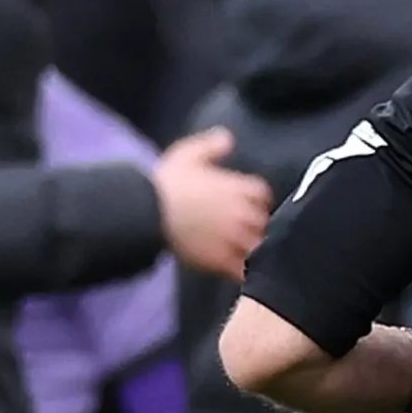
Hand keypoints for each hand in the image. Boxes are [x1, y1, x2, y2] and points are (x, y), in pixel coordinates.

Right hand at [151, 127, 272, 278]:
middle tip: (249, 231)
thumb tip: (228, 139)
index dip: (257, 200)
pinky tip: (243, 273)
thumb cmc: (165, 183)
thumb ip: (211, 146)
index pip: (262, 194)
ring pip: (258, 246)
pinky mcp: (219, 260)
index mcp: (238, 188)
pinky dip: (245, 271)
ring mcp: (233, 238)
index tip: (250, 205)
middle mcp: (241, 213)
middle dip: (258, 225)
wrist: (147, 213)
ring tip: (249, 254)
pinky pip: (242, 269)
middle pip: (264, 221)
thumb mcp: (188, 154)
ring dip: (255, 249)